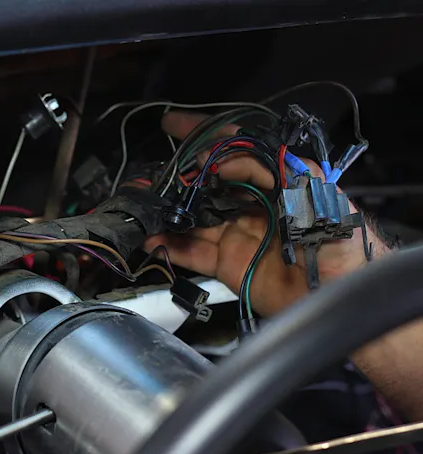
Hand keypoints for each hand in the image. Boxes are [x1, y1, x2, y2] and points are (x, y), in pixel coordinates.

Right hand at [146, 112, 389, 316]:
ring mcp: (236, 234)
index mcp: (273, 180)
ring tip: (139, 204)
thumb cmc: (343, 243)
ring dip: (166, 209)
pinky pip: (192, 252)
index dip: (202, 134)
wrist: (342, 297)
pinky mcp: (228, 264)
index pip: (232, 148)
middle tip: (148, 174)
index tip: (172, 126)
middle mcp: (250, 204)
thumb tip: (223, 159)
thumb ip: (272, 170)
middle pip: (204, 183)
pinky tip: (151, 239)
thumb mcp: (315, 194)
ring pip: (192, 217)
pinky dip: (170, 246)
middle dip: (174, 176)